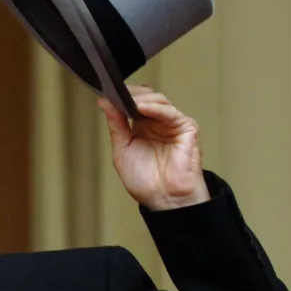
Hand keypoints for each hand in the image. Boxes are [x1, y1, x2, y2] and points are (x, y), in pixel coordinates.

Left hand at [98, 85, 209, 210]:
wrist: (163, 199)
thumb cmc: (145, 181)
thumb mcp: (122, 150)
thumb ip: (116, 125)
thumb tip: (104, 102)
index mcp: (142, 127)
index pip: (133, 102)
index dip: (121, 96)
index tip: (106, 91)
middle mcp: (157, 123)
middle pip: (146, 97)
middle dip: (131, 94)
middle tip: (116, 93)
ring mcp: (172, 124)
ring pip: (159, 101)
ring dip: (141, 99)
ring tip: (127, 101)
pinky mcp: (186, 128)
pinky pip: (171, 113)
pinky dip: (156, 108)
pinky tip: (142, 108)